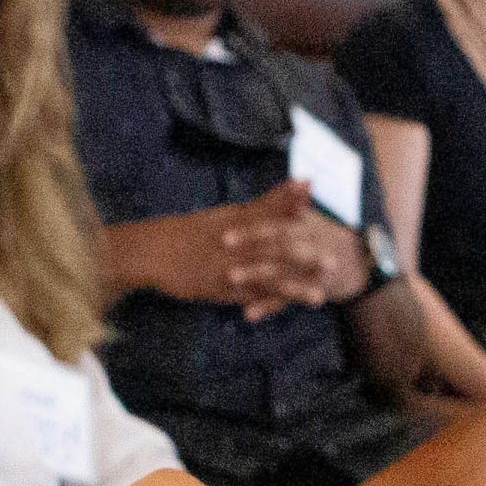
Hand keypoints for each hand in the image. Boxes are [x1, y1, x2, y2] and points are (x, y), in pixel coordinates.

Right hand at [106, 185, 366, 319]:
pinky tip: (290, 302)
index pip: (261, 204)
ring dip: (298, 275)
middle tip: (337, 247)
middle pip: (272, 238)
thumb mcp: (214, 219)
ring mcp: (227, 262)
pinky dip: (274, 296)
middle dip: (305, 241)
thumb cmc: (180, 236)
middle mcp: (232, 239)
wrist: (148, 252)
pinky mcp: (220, 285)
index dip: (287, 196)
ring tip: (327, 280)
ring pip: (267, 268)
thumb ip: (244, 212)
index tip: (312, 184)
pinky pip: (251, 291)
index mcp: (229, 219)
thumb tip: (269, 202)